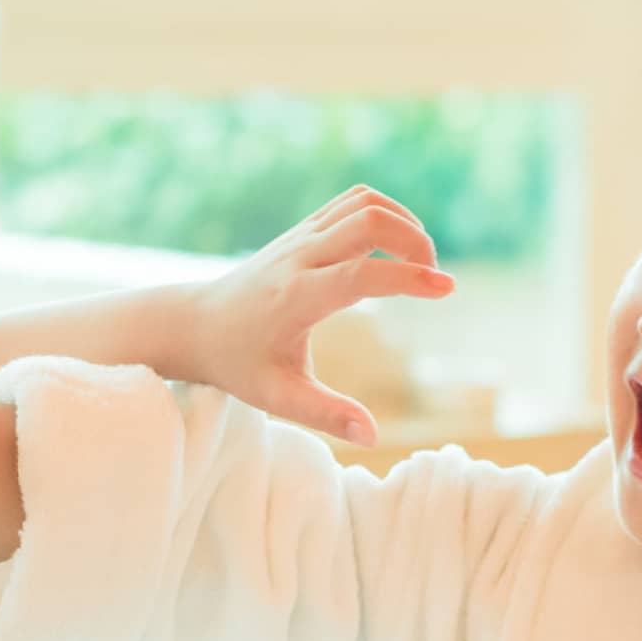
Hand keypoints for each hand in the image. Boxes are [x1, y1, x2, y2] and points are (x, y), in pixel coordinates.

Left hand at [181, 185, 454, 446]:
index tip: (446, 289)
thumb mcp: (277, 397)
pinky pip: (352, 202)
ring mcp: (300, 237)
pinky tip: (395, 248)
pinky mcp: (303, 230)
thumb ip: (326, 414)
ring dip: (404, 222)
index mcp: (296, 297)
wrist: (195, 325)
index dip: (408, 278)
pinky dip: (385, 213)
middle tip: (432, 280)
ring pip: (363, 203)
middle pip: (369, 220)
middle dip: (415, 240)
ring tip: (419, 264)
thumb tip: (372, 438)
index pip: (361, 274)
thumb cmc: (237, 365)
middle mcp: (299, 257)